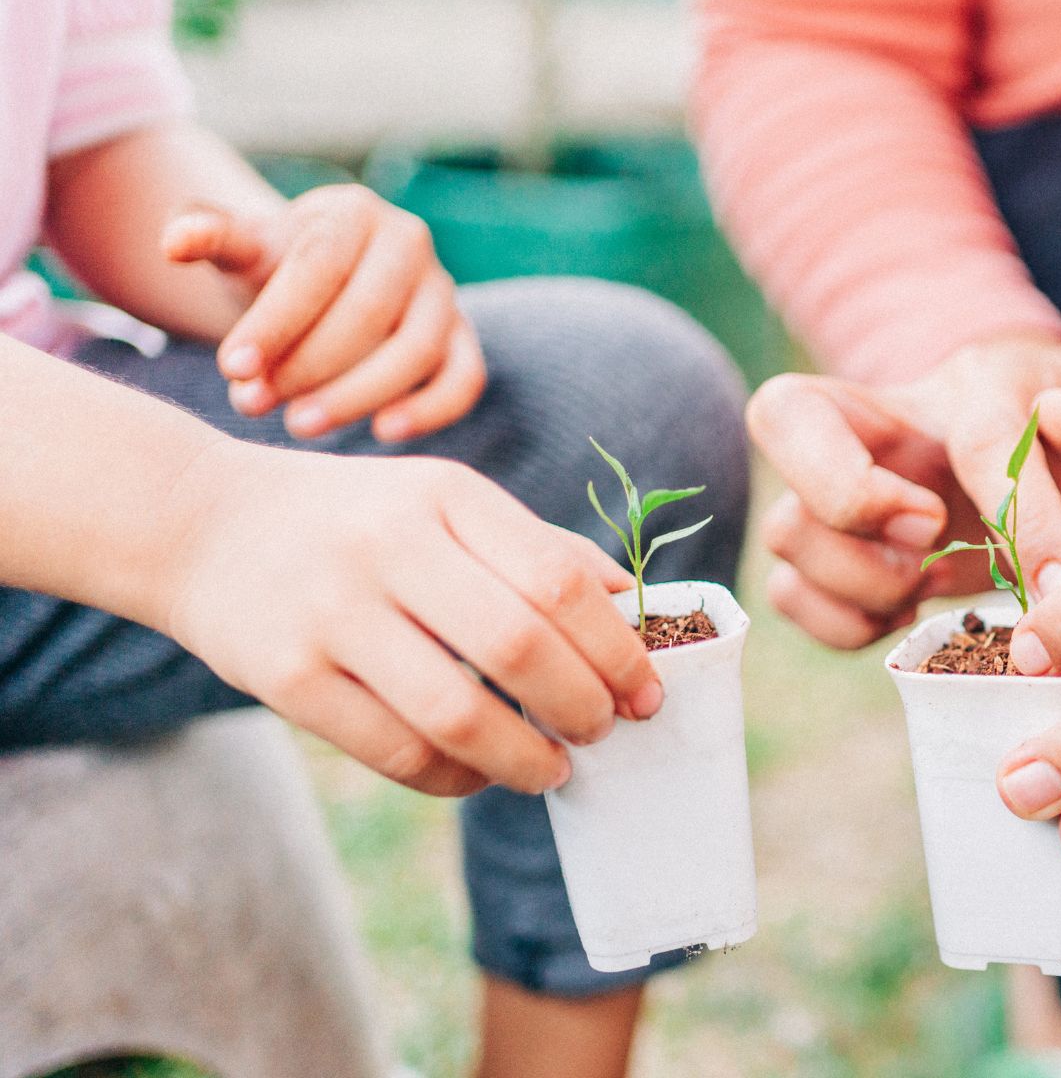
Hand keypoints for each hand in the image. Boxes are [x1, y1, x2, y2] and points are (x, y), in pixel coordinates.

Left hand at [161, 184, 483, 442]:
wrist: (320, 286)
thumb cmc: (275, 268)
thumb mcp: (240, 248)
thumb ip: (208, 238)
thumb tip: (175, 242)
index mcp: (356, 212)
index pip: (320, 267)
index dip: (277, 321)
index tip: (233, 368)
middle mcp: (412, 245)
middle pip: (368, 313)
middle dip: (307, 366)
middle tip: (253, 404)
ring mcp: (444, 295)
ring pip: (415, 351)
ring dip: (357, 396)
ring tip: (299, 425)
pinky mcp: (463, 341)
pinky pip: (463, 380)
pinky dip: (430, 409)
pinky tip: (382, 432)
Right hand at [161, 441, 662, 795]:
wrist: (201, 524)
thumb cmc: (358, 520)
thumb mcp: (444, 501)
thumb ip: (535, 547)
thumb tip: (631, 603)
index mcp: (445, 495)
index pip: (559, 580)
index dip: (617, 648)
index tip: (646, 691)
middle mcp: (389, 546)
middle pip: (521, 648)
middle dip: (583, 706)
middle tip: (605, 729)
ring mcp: (331, 612)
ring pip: (458, 715)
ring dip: (525, 758)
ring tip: (555, 767)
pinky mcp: (285, 676)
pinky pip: (395, 751)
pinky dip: (456, 778)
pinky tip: (482, 775)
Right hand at [745, 335, 1060, 647]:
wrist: (1051, 452)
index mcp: (973, 391)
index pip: (973, 434)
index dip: (1016, 509)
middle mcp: (886, 430)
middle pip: (783, 416)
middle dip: (844, 494)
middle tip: (929, 538)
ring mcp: (847, 491)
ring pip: (787, 528)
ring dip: (858, 580)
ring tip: (927, 589)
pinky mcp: (836, 555)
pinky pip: (789, 593)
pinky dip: (841, 623)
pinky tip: (905, 615)